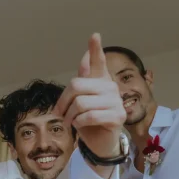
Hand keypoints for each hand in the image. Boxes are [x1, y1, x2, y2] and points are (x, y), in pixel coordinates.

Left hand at [54, 33, 125, 159]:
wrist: (99, 143)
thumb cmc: (88, 120)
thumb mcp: (80, 101)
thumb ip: (81, 82)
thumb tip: (84, 58)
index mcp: (101, 81)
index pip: (99, 62)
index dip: (95, 49)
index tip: (94, 35)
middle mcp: (110, 87)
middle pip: (76, 85)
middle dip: (63, 101)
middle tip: (60, 113)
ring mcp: (116, 102)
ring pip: (81, 103)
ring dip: (70, 116)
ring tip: (71, 121)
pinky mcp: (118, 117)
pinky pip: (90, 115)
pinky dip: (79, 122)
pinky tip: (81, 125)